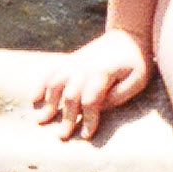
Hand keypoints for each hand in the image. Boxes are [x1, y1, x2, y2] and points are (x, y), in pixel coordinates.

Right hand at [34, 29, 152, 139]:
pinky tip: (35, 99)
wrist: (127, 35)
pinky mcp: (70, 61)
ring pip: (56, 84)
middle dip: (66, 117)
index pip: (91, 101)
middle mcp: (84, 67)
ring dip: (49, 103)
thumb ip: (120, 95)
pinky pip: (51, 73)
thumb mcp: (138, 79)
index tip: (87, 135)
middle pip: (71, 95)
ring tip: (42, 120)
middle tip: (62, 136)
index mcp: (102, 73)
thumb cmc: (136, 61)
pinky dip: (41, 85)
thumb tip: (100, 107)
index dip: (88, 119)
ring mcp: (74, 63)